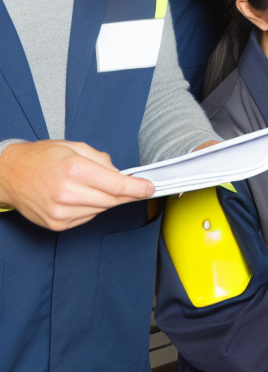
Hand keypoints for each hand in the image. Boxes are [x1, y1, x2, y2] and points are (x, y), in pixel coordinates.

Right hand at [0, 139, 154, 230]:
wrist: (9, 175)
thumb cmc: (41, 158)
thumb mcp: (75, 147)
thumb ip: (102, 160)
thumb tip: (121, 173)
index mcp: (75, 170)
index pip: (117, 185)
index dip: (137, 188)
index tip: (150, 188)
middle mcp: (67, 193)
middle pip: (112, 200)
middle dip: (126, 194)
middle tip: (135, 187)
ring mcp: (61, 212)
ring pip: (101, 209)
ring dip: (107, 200)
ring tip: (94, 186)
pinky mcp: (57, 224)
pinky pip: (87, 217)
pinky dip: (92, 208)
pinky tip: (82, 197)